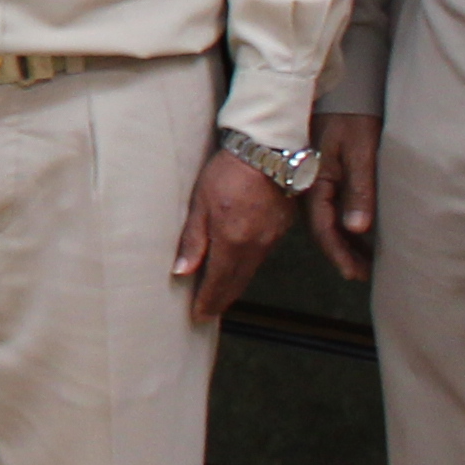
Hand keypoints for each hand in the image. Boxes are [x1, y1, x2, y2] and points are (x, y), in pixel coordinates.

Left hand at [171, 146, 296, 315]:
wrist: (267, 150)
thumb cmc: (228, 171)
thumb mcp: (200, 202)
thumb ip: (193, 239)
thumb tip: (183, 270)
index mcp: (232, 241)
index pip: (219, 282)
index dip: (208, 300)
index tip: (199, 314)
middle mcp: (255, 246)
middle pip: (237, 282)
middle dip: (222, 299)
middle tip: (209, 311)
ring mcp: (271, 238)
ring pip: (251, 270)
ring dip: (235, 284)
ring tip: (221, 293)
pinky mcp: (281, 229)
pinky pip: (262, 255)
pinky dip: (248, 266)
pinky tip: (239, 266)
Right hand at [309, 111, 383, 281]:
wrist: (345, 90)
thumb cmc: (354, 118)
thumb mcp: (360, 152)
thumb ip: (359, 190)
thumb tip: (357, 228)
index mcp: (317, 183)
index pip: (324, 228)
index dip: (339, 254)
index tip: (355, 274)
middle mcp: (312, 185)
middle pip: (324, 228)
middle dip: (342, 254)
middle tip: (362, 275)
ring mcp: (317, 180)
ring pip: (327, 219)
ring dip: (344, 241)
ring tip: (363, 261)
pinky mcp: (325, 173)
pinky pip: (331, 207)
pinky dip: (343, 224)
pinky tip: (356, 232)